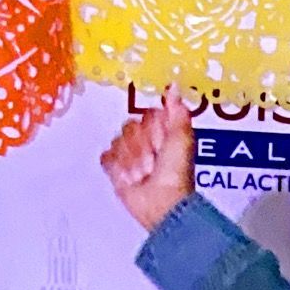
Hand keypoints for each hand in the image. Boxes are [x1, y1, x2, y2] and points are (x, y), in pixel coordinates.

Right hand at [99, 78, 195, 230]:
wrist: (162, 202)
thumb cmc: (175, 173)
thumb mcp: (182, 137)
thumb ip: (177, 110)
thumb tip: (172, 87)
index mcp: (164, 131)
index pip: (147, 114)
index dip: (153, 128)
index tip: (161, 142)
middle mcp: (147, 141)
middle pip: (130, 127)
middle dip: (141, 146)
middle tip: (153, 162)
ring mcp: (131, 156)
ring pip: (118, 141)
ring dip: (131, 159)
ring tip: (143, 173)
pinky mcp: (116, 170)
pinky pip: (106, 157)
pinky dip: (117, 166)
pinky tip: (129, 176)